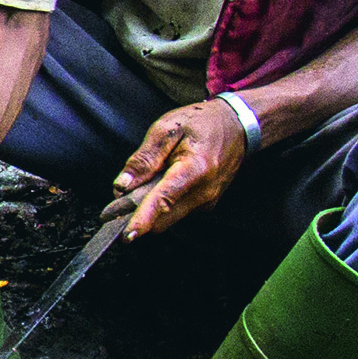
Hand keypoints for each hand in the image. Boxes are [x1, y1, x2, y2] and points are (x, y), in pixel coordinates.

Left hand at [114, 99, 250, 234]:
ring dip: (150, 209)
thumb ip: (144, 158)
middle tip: (120, 198)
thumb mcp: (167, 128)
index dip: (142, 220)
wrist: (237, 126)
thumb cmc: (201, 123)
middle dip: (138, 214)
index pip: (163, 201)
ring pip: (167, 219)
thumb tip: (122, 185)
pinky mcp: (206, 205)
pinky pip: (176, 212)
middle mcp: (204, 192)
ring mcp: (207, 202)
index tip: (126, 235)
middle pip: (162, 219)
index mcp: (195, 169)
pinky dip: (162, 205)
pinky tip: (163, 183)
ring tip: (147, 182)